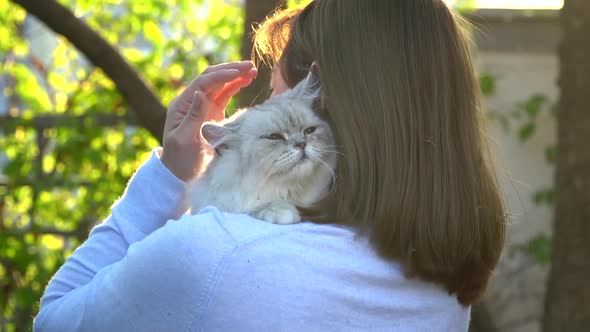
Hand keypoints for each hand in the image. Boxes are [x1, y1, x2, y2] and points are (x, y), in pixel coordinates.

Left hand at [161, 61, 256, 181]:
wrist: (179, 173)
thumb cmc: (180, 160)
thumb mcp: (184, 139)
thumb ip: (193, 116)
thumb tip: (201, 93)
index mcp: (182, 105)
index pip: (203, 83)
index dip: (221, 76)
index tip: (238, 72)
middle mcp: (191, 102)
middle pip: (211, 78)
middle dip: (230, 70)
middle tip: (249, 65)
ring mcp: (202, 106)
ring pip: (219, 84)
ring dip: (235, 75)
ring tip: (252, 70)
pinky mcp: (212, 113)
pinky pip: (224, 94)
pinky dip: (235, 86)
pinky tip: (247, 80)